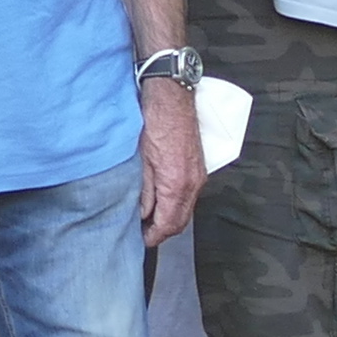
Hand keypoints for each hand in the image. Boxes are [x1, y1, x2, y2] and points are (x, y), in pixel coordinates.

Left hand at [137, 76, 205, 245]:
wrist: (171, 97)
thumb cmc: (154, 123)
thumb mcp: (140, 161)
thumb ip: (142, 192)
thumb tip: (141, 215)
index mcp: (176, 185)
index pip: (168, 225)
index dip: (152, 236)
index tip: (139, 239)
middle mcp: (192, 184)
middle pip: (179, 222)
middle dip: (161, 231)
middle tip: (141, 232)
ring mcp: (198, 176)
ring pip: (185, 210)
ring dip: (168, 218)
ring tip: (147, 218)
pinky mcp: (197, 168)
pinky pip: (188, 196)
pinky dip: (175, 204)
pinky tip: (160, 200)